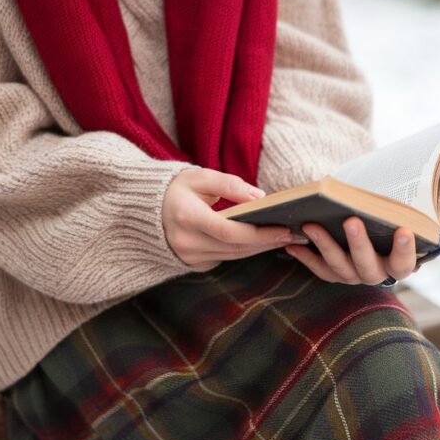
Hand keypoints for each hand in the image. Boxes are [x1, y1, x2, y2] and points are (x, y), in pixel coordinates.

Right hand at [162, 167, 297, 271]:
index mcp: (186, 217)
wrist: (147, 208)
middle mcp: (186, 242)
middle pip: (235, 247)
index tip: (283, 228)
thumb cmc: (177, 188)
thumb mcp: (200, 176)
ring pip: (233, 256)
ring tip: (282, 237)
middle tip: (292, 234)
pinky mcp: (193, 263)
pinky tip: (261, 241)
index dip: (258, 233)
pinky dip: (244, 251)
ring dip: (259, 248)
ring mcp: (188, 256)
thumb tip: (260, 197)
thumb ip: (230, 185)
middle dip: (265, 242)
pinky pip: (225, 258)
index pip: (228, 231)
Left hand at [283, 216, 418, 285]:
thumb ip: (388, 216)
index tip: (404, 230)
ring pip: (339, 266)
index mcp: (397, 265)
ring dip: (324, 244)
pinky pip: (319, 269)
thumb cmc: (386, 224)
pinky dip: (305, 256)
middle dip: (359, 243)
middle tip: (351, 221)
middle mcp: (376, 275)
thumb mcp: (392, 220)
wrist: (374, 238)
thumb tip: (368, 199)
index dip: (405, 250)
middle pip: (368, 265)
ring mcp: (354, 277)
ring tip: (310, 225)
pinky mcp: (335, 275)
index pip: (404, 262)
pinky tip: (292, 243)